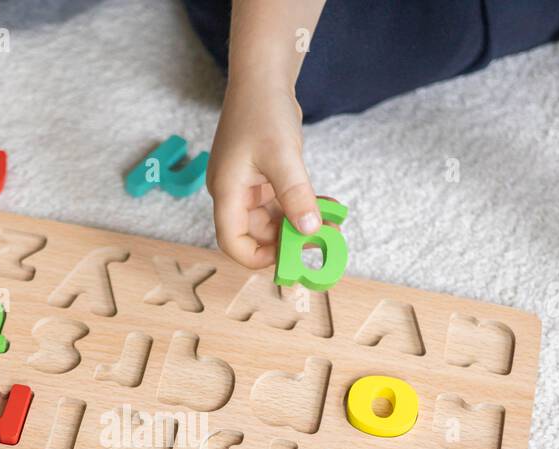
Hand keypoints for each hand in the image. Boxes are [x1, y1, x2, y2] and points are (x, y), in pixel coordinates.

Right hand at [207, 79, 320, 269]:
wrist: (262, 78)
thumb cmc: (263, 111)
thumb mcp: (282, 156)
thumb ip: (295, 195)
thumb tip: (309, 230)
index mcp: (227, 191)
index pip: (232, 241)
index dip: (256, 257)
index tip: (287, 259)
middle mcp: (234, 192)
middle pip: (256, 233)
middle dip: (288, 240)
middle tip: (322, 241)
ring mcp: (248, 185)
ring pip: (273, 219)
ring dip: (299, 224)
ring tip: (331, 224)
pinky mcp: (263, 177)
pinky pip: (282, 202)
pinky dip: (302, 206)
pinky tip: (326, 207)